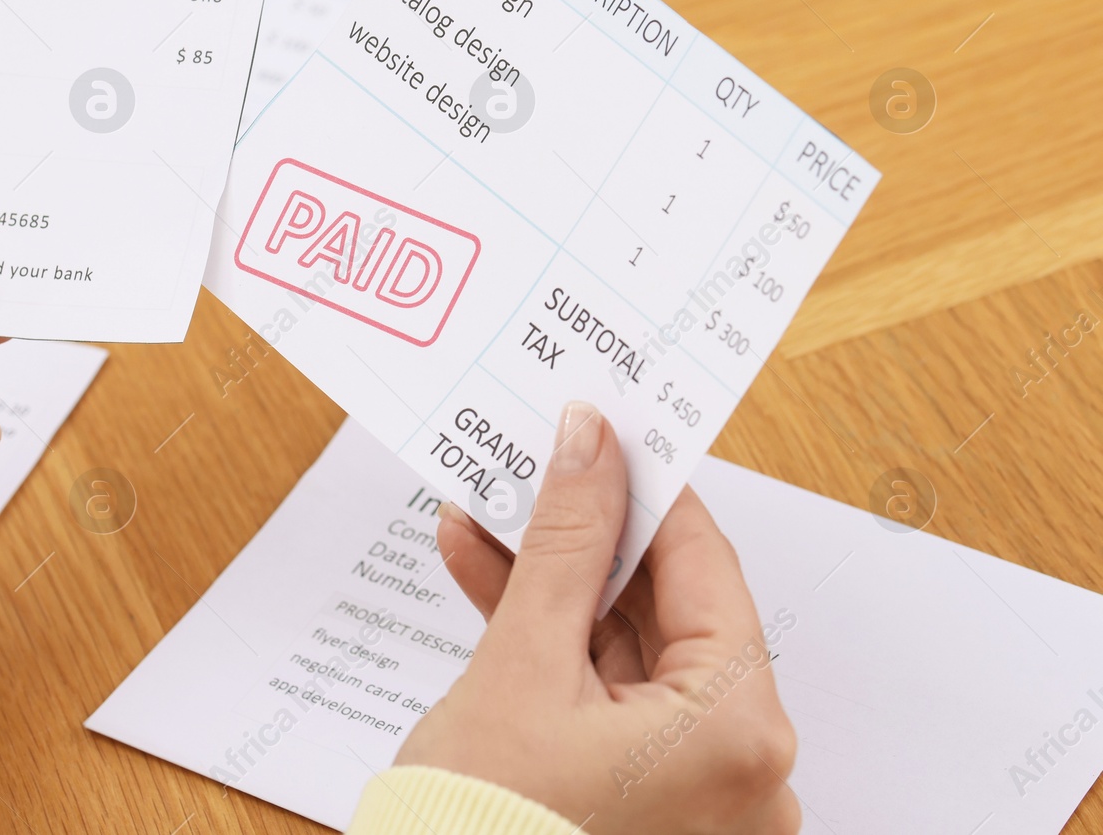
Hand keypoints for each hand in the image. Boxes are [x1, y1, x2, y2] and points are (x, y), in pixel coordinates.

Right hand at [398, 402, 799, 833]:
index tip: (606, 431)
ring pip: (626, 650)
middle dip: (584, 536)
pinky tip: (487, 582)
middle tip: (538, 468)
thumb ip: (564, 544)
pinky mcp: (644, 797)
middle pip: (665, 608)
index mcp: (738, 732)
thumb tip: (590, 445)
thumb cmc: (488, 828)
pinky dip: (551, 648)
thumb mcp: (522, 663)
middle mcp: (739, 767)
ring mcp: (694, 788)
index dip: (647, 488)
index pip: (705, 566)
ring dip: (552, 585)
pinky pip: (606, 698)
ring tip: (487, 520)